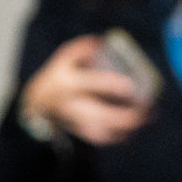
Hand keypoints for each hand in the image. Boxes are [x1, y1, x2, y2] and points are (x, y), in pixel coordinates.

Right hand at [20, 35, 150, 145]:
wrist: (36, 104)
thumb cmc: (58, 77)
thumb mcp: (63, 59)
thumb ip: (80, 49)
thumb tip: (99, 42)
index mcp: (68, 83)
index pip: (90, 84)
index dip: (110, 85)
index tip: (130, 87)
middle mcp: (71, 104)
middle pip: (97, 115)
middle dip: (122, 116)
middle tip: (145, 111)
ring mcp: (73, 121)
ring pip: (98, 132)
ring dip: (123, 129)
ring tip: (146, 120)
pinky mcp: (77, 131)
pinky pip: (98, 139)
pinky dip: (116, 137)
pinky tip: (133, 131)